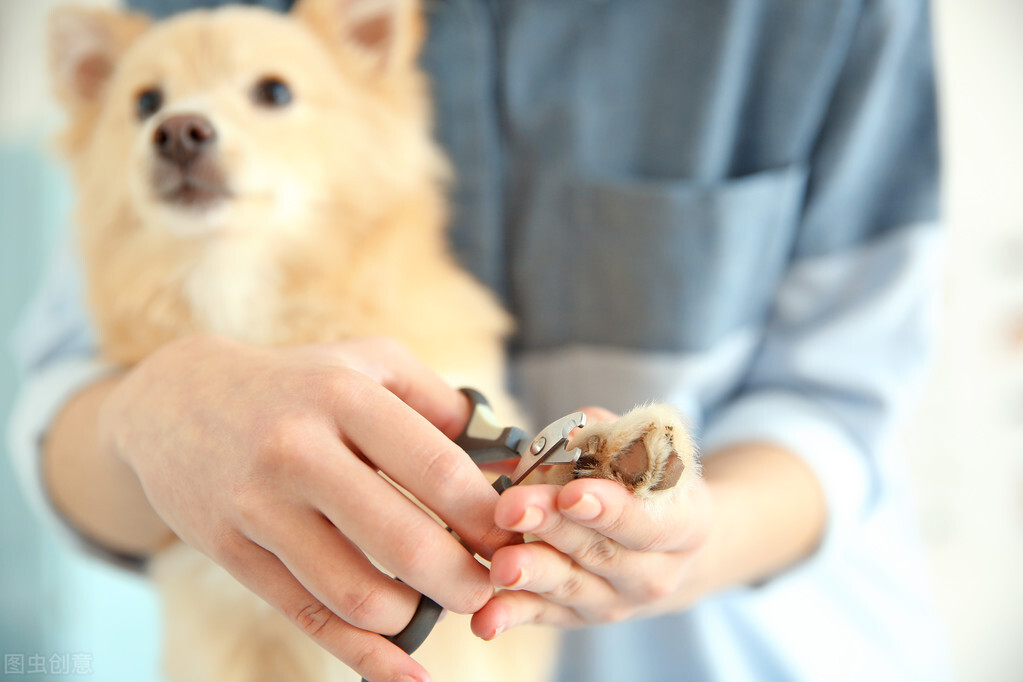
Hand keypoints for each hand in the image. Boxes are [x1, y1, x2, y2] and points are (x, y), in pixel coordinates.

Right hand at [100, 334, 513, 680]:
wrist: (175, 401)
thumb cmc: (296, 382)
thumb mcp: (368, 363)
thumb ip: (441, 404)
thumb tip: (509, 460)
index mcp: (344, 397)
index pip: (437, 469)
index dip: (487, 517)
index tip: (515, 540)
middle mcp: (297, 450)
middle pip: (403, 541)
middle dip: (464, 580)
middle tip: (490, 587)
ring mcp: (257, 505)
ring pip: (355, 592)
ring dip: (415, 614)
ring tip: (438, 602)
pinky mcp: (228, 550)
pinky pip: (307, 616)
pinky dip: (363, 655)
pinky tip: (405, 671)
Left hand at [470, 409, 712, 637]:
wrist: (672, 551)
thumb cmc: (654, 487)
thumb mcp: (649, 453)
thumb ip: (605, 441)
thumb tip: (557, 440)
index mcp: (684, 524)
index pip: (648, 522)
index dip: (610, 510)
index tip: (572, 495)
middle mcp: (655, 572)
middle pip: (600, 551)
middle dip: (553, 528)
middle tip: (513, 507)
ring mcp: (615, 600)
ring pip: (570, 586)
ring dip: (532, 573)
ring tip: (502, 563)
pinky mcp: (578, 616)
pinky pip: (543, 615)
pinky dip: (512, 616)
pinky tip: (485, 620)